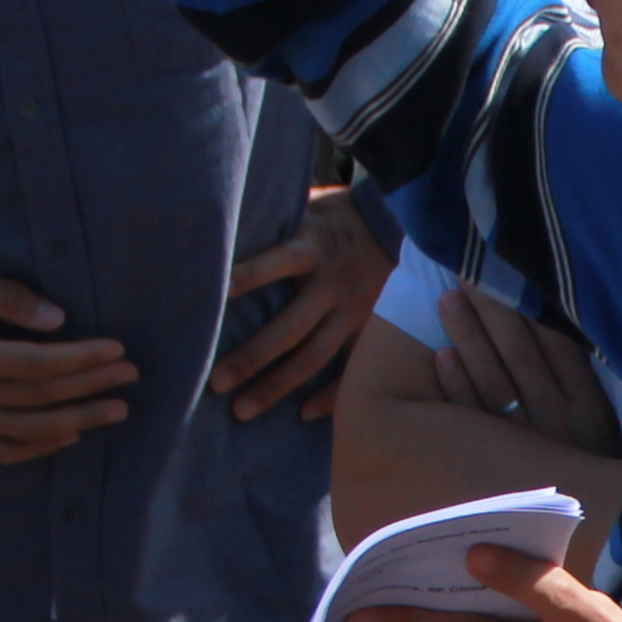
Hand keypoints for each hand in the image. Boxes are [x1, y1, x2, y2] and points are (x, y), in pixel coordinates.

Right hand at [0, 262, 139, 462]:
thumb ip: (3, 297)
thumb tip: (57, 319)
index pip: (40, 365)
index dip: (83, 359)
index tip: (118, 350)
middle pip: (42, 398)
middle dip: (92, 386)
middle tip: (131, 377)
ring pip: (29, 431)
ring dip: (78, 421)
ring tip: (116, 411)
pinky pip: (1, 450)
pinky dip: (38, 448)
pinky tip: (68, 436)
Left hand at [217, 188, 393, 420]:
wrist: (406, 224)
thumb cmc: (340, 216)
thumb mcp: (310, 206)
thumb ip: (277, 220)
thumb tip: (227, 223)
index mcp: (314, 247)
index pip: (276, 262)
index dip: (247, 275)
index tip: (215, 292)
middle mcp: (334, 284)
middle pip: (290, 327)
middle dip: (252, 357)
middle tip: (216, 383)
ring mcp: (356, 311)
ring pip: (314, 356)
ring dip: (277, 385)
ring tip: (243, 410)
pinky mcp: (372, 330)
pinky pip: (352, 368)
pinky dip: (330, 395)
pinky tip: (303, 414)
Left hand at [434, 281, 618, 456]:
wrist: (589, 532)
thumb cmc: (589, 468)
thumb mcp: (599, 423)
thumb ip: (578, 377)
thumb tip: (548, 321)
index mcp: (589, 408)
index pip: (554, 345)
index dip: (525, 307)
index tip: (501, 273)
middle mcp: (559, 423)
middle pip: (520, 355)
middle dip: (492, 312)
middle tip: (465, 273)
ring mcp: (527, 445)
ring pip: (494, 381)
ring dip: (469, 338)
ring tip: (448, 301)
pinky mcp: (500, 465)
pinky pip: (475, 420)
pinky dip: (457, 386)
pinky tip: (441, 357)